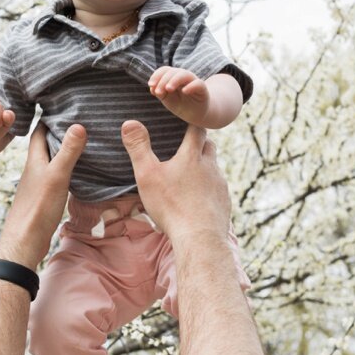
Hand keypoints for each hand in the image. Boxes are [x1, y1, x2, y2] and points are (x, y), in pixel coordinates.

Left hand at [0, 123, 85, 265]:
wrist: (24, 240)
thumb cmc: (38, 208)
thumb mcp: (56, 176)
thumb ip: (67, 152)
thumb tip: (77, 125)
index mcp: (34, 160)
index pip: (39, 131)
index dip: (48, 116)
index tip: (59, 103)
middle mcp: (33, 169)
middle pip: (44, 144)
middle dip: (56, 130)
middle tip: (73, 117)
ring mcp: (37, 183)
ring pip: (49, 159)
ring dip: (61, 148)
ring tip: (78, 140)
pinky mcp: (43, 196)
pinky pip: (55, 174)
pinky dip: (64, 166)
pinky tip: (75, 169)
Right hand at [122, 118, 231, 248]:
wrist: (200, 237)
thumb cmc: (171, 205)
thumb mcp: (147, 175)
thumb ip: (138, 148)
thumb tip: (129, 122)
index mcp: (192, 156)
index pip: (197, 129)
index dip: (192, 122)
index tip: (185, 118)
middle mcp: (210, 166)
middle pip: (209, 146)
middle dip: (199, 143)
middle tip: (185, 145)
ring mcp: (220, 184)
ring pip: (214, 167)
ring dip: (204, 166)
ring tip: (189, 173)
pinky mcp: (224, 201)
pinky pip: (217, 187)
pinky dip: (208, 187)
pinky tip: (196, 197)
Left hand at [149, 66, 212, 126]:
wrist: (194, 113)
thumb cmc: (179, 103)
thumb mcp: (166, 98)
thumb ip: (159, 92)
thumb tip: (152, 87)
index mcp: (173, 77)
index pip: (165, 70)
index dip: (156, 75)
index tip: (150, 85)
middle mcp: (183, 77)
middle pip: (173, 72)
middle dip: (163, 81)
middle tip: (158, 92)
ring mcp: (193, 82)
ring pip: (185, 74)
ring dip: (174, 80)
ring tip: (168, 89)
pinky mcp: (202, 89)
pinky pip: (198, 83)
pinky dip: (191, 86)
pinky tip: (184, 91)